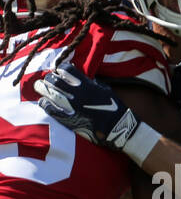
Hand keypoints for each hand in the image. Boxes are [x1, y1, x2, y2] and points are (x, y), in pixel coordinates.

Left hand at [34, 63, 159, 163]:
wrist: (121, 129)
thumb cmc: (116, 109)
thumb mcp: (107, 91)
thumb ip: (93, 84)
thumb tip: (85, 78)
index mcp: (87, 85)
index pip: (66, 70)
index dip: (60, 70)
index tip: (59, 73)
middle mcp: (78, 94)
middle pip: (54, 80)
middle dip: (48, 79)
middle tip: (46, 81)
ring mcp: (73, 107)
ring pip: (50, 93)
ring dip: (42, 89)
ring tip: (40, 88)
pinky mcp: (70, 119)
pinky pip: (52, 109)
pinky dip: (45, 104)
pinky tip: (43, 102)